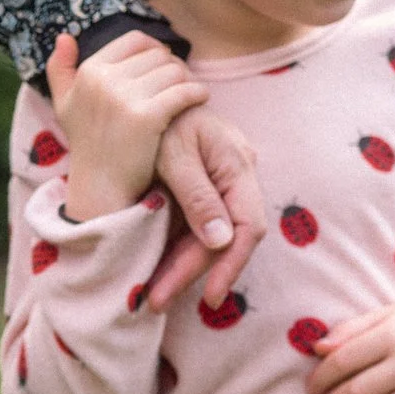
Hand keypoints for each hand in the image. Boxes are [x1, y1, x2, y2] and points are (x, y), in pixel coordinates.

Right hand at [48, 34, 209, 221]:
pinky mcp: (147, 117)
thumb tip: (64, 37)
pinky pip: (184, 91)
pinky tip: (199, 99)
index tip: (162, 68)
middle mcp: (104, 80)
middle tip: (180, 84)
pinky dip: (197, 93)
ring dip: (187, 80)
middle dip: (173, 67)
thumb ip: (59, 69)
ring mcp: (125, 98)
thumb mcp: (65, 105)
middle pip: (158, 55)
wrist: (100, 188)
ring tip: (190, 93)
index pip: (135, 40)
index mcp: (89, 71)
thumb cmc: (88, 145)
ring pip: (174, 71)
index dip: (155, 50)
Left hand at [141, 105, 266, 311]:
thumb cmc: (160, 117)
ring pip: (208, 240)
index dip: (230, 266)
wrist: (146, 92)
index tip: (208, 296)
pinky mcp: (202, 193)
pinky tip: (156, 271)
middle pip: (225, 240)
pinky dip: (175, 250)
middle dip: (192, 273)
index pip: (248, 227)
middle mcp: (236, 179)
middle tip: (156, 301)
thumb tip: (220, 241)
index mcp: (237, 165)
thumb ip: (197, 195)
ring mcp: (221, 187)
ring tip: (150, 296)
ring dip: (180, 268)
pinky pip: (196, 229)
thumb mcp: (173, 154)